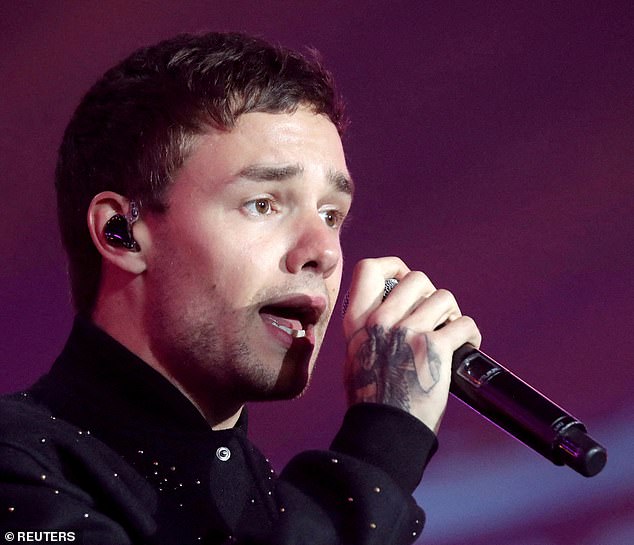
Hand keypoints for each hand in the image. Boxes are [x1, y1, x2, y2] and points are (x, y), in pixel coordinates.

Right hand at [342, 257, 481, 432]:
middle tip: (435, 316)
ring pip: (445, 298)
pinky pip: (464, 324)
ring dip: (452, 315)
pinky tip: (466, 347)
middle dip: (431, 294)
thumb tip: (390, 311)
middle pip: (417, 278)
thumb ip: (369, 329)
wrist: (384, 430)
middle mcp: (380, 320)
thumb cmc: (372, 398)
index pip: (369, 268)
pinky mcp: (434, 347)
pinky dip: (470, 335)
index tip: (404, 280)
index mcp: (358, 321)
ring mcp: (407, 332)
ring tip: (451, 334)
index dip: (393, 266)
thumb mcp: (356, 355)